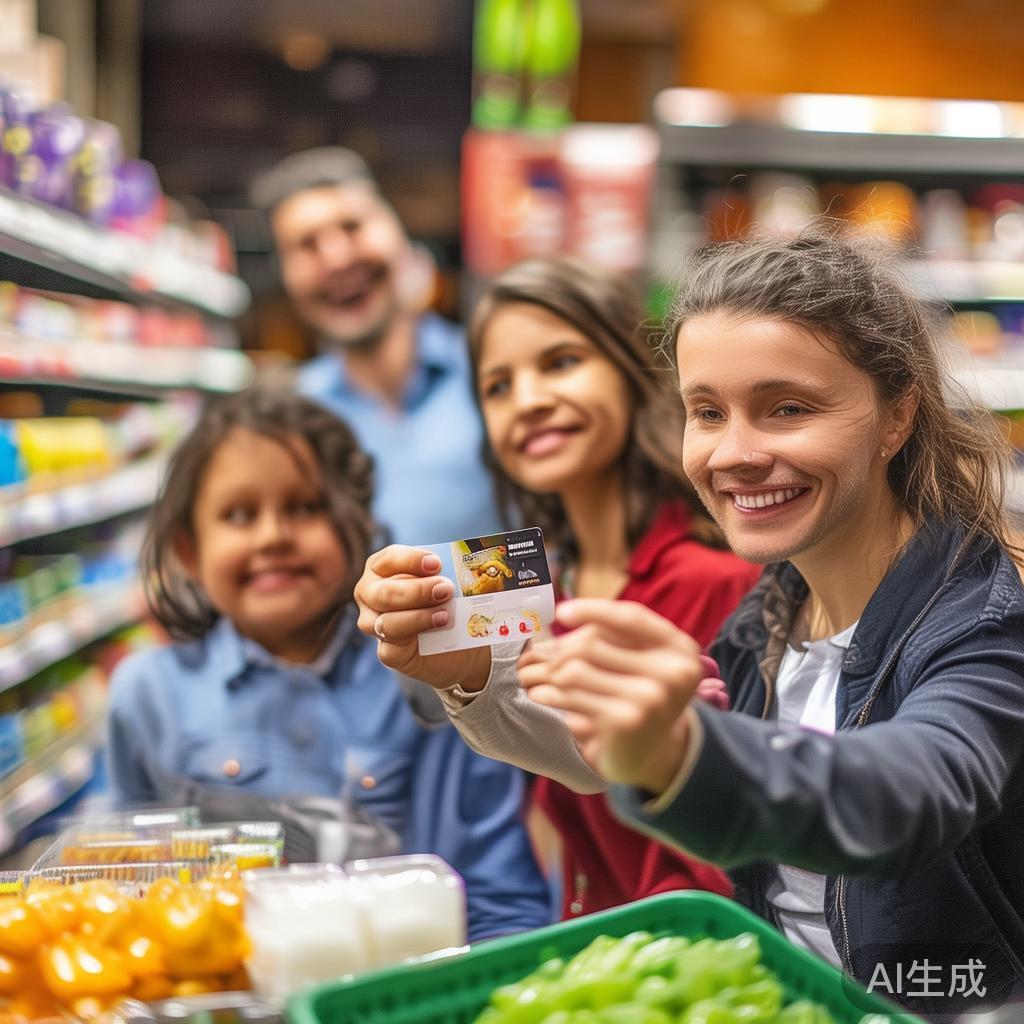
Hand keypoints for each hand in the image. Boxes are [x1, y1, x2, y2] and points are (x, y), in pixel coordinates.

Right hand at [354, 545, 490, 690]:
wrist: (458, 642)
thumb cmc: (448, 600)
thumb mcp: (450, 581)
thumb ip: (450, 573)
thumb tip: (466, 566)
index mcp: (382, 568)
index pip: (390, 559)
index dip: (412, 560)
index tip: (436, 564)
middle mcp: (371, 594)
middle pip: (385, 592)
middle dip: (418, 591)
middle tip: (446, 590)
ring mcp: (374, 624)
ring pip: (386, 623)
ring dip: (418, 617)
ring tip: (445, 615)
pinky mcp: (387, 652)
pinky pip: (392, 648)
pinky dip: (416, 639)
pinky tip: (438, 630)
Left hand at [519, 600, 705, 794]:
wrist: (657, 758)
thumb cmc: (641, 699)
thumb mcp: (645, 665)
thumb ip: (619, 639)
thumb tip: (561, 617)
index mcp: (679, 648)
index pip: (631, 616)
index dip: (594, 609)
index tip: (562, 612)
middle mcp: (672, 671)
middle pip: (592, 642)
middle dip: (557, 648)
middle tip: (535, 656)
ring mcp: (650, 697)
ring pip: (574, 668)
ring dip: (546, 672)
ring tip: (532, 676)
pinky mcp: (625, 721)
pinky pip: (570, 696)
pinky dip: (547, 693)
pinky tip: (540, 694)